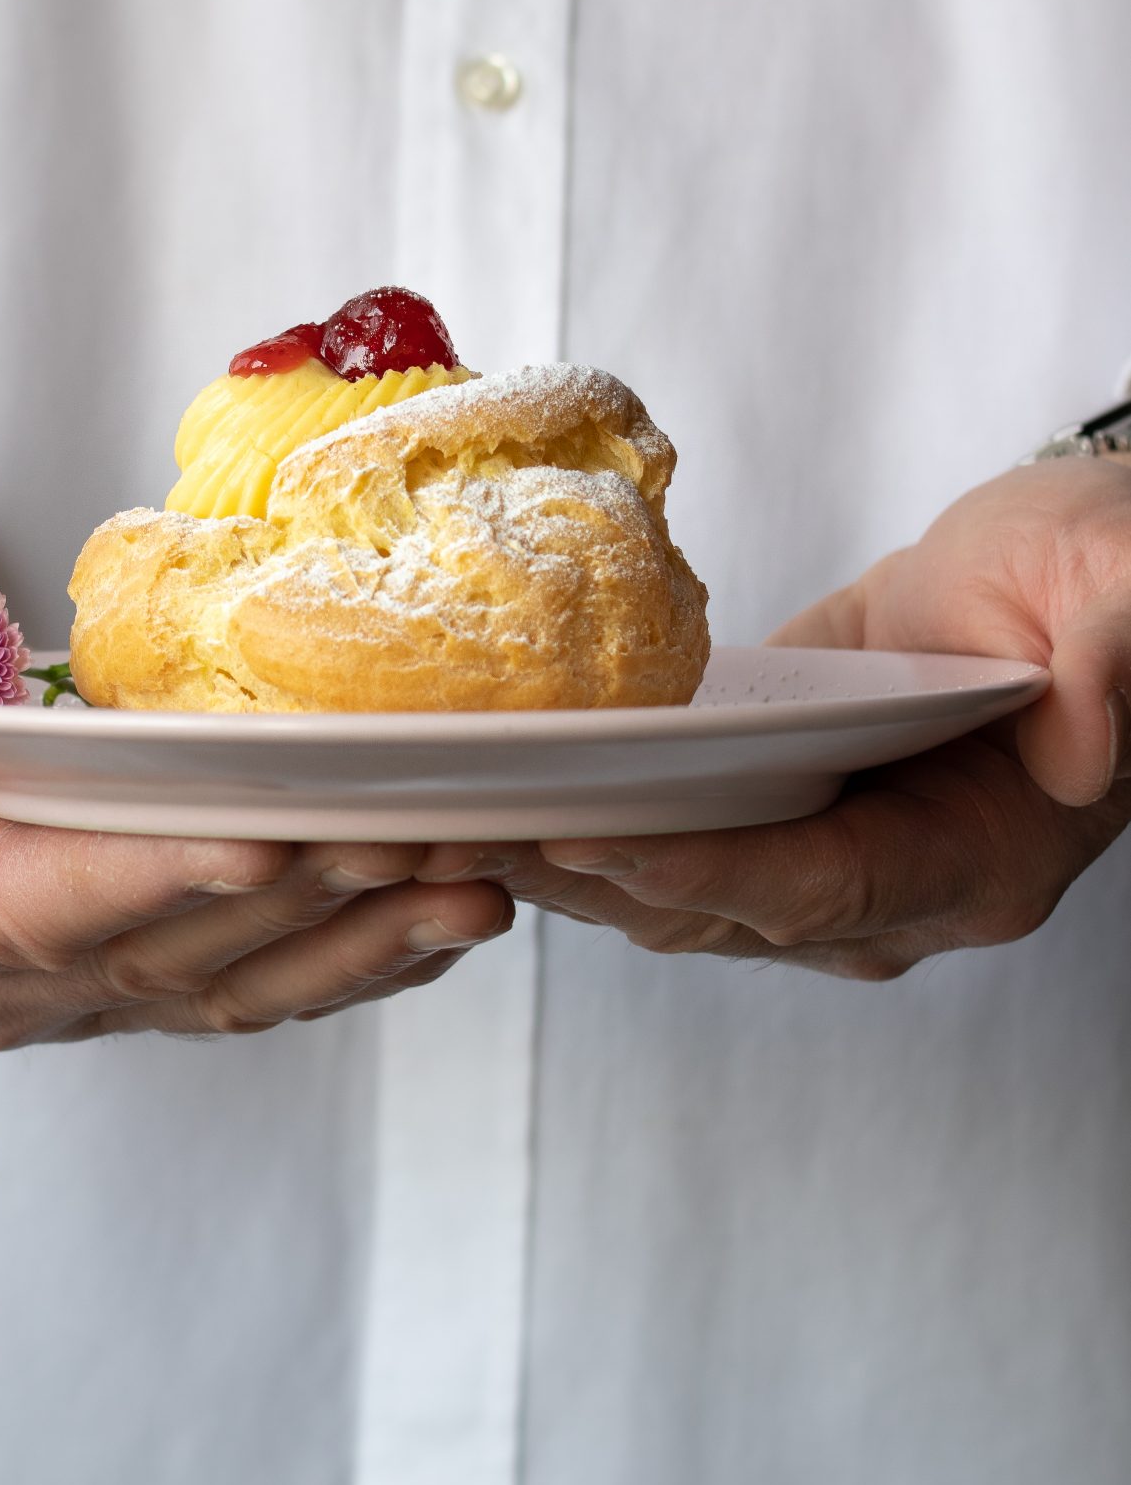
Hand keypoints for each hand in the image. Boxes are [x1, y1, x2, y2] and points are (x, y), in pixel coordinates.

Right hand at [0, 529, 513, 1045]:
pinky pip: (250, 971)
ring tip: (475, 881)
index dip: (139, 880)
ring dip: (352, 943)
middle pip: (149, 954)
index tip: (266, 835)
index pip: (12, 910)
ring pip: (222, 983)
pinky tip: (450, 905)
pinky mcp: (122, 948)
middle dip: (291, 901)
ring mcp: (54, 975)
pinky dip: (354, 949)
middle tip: (422, 837)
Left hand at [473, 458, 1130, 980]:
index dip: (703, 873)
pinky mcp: (764, 813)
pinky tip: (469, 791)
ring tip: (423, 830)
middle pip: (712, 911)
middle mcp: (887, 890)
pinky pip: (654, 838)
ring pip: (663, 893)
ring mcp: (818, 860)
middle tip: (449, 843)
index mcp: (974, 861)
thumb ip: (1110, 660)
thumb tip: (1079, 746)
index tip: (586, 838)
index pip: (816, 888)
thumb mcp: (1123, 587)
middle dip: (579, 879)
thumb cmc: (1101, 574)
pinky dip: (567, 821)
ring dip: (547, 865)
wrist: (1060, 573)